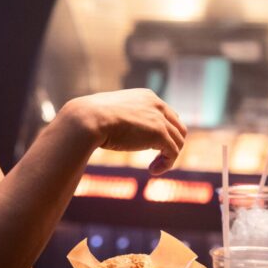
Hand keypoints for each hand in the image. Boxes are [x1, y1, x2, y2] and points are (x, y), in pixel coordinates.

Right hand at [62, 88, 187, 174]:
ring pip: (178, 141)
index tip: (152, 146)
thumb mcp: (110, 113)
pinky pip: (173, 152)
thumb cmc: (91, 118)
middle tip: (158, 158)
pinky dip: (167, 164)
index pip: (168, 114)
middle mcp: (157, 105)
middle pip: (178, 127)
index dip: (165, 132)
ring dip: (169, 157)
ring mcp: (160, 119)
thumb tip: (116, 126)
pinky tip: (152, 170)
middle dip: (171, 144)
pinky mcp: (159, 134)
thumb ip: (120, 117)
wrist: (88, 119)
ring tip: (153, 168)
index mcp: (147, 97)